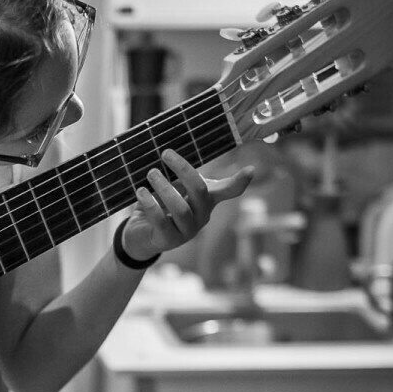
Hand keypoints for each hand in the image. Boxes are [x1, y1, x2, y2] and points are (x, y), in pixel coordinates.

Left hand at [121, 149, 255, 259]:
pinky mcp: (168, 240)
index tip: (251, 170)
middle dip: (182, 170)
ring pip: (180, 208)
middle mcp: (202, 216)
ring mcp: (187, 231)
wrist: (141, 233)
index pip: (229, 191)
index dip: (240, 182)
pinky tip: (140, 191)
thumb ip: (183, 174)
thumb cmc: (162, 204)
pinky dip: (150, 203)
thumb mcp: (176, 187)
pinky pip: (161, 220)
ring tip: (150, 173)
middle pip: (200, 191)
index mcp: (207, 200)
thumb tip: (175, 150)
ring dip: (164, 188)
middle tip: (165, 153)